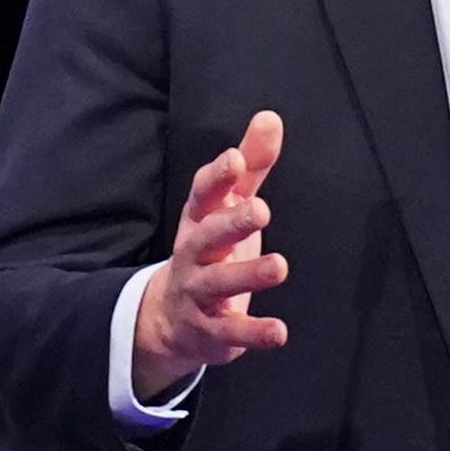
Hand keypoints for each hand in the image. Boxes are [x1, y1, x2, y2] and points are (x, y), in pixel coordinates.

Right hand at [131, 111, 289, 402]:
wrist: (169, 318)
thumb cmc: (211, 250)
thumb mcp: (227, 207)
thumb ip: (252, 167)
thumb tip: (270, 117)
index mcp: (199, 220)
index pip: (202, 195)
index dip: (217, 178)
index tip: (235, 159)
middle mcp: (193, 255)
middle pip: (207, 237)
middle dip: (231, 223)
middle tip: (260, 210)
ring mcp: (198, 294)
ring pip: (218, 283)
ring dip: (247, 275)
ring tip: (279, 267)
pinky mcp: (210, 331)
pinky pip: (230, 332)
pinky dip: (253, 333)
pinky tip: (280, 332)